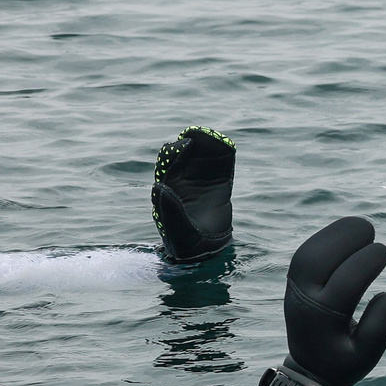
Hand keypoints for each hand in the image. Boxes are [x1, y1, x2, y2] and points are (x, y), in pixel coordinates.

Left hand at [152, 126, 236, 262]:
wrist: (206, 252)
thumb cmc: (186, 243)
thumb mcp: (175, 229)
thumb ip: (169, 209)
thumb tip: (159, 186)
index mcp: (168, 189)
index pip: (168, 165)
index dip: (174, 152)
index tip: (184, 144)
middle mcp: (184, 182)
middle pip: (185, 156)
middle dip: (189, 143)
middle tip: (195, 134)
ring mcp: (203, 182)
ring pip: (204, 158)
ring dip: (208, 145)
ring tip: (212, 135)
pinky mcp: (220, 185)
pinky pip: (223, 167)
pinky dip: (225, 155)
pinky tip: (227, 145)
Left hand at [281, 217, 385, 385]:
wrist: (309, 369)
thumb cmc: (343, 361)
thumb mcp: (368, 355)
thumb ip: (381, 325)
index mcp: (323, 319)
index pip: (346, 280)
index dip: (368, 261)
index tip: (385, 252)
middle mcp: (304, 300)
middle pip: (317, 259)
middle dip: (344, 238)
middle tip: (371, 231)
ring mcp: (295, 289)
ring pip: (308, 251)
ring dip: (334, 233)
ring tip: (361, 228)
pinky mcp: (295, 281)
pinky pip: (307, 251)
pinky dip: (327, 238)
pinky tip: (347, 234)